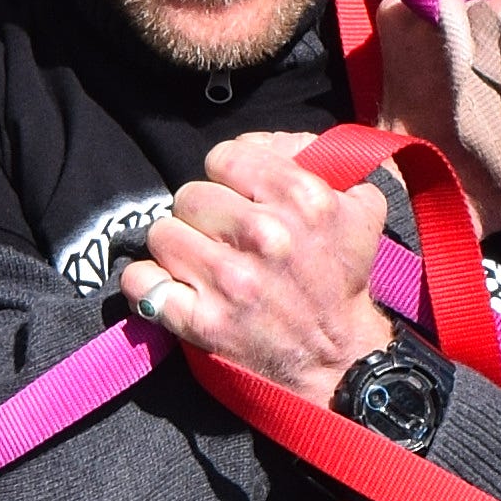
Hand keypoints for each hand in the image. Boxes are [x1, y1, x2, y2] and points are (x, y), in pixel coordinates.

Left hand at [136, 133, 389, 404]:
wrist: (338, 358)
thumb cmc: (341, 279)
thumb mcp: (359, 206)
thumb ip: (318, 157)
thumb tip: (268, 142)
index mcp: (302, 198)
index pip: (223, 157)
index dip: (226, 177)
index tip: (237, 199)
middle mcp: (265, 235)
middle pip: (189, 195)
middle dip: (203, 215)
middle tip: (222, 238)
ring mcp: (230, 280)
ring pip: (162, 233)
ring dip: (177, 247)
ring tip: (200, 263)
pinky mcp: (202, 322)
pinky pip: (141, 282)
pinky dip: (147, 285)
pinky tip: (171, 288)